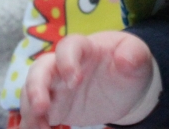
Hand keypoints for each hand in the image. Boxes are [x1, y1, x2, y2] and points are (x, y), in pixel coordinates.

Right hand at [20, 32, 154, 128]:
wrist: (124, 87)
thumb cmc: (129, 64)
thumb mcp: (138, 56)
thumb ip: (134, 55)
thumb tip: (125, 60)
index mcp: (83, 47)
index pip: (67, 47)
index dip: (67, 62)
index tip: (74, 81)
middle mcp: (63, 65)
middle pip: (40, 69)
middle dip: (36, 87)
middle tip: (42, 107)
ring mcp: (56, 86)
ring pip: (31, 92)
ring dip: (30, 109)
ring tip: (39, 127)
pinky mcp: (54, 107)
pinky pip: (36, 114)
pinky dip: (32, 123)